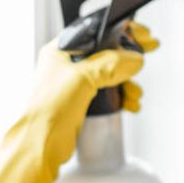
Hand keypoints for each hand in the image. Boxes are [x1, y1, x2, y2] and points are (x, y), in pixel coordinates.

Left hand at [0, 21, 159, 182]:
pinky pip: (104, 96)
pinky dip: (119, 98)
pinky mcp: (76, 107)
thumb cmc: (48, 112)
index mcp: (59, 51)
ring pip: (107, 77)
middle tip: (146, 59)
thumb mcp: (83, 78)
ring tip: (135, 96)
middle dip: (127, 61)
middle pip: (104, 54)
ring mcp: (69, 88)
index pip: (95, 32)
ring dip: (126, 84)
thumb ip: (111, 64)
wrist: (36, 150)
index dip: (121, 31)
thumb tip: (133, 58)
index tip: (143, 36)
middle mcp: (63, 66)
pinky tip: (129, 106)